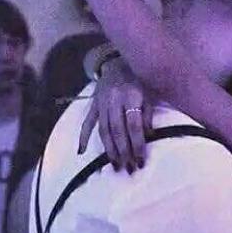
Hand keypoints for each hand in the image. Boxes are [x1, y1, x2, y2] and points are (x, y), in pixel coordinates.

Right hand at [79, 59, 154, 173]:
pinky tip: (81, 151)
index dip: (138, 143)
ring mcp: (101, 103)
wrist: (117, 64)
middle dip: (124, 151)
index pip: (134, 124)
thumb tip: (150, 136)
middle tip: (129, 168)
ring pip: (104, 129)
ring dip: (109, 149)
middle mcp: (114, 100)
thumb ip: (148, 114)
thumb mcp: (149, 94)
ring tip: (115, 165)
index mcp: (131, 96)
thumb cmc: (138, 81)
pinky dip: (83, 137)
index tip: (141, 160)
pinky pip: (87, 122)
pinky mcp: (93, 104)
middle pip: (118, 130)